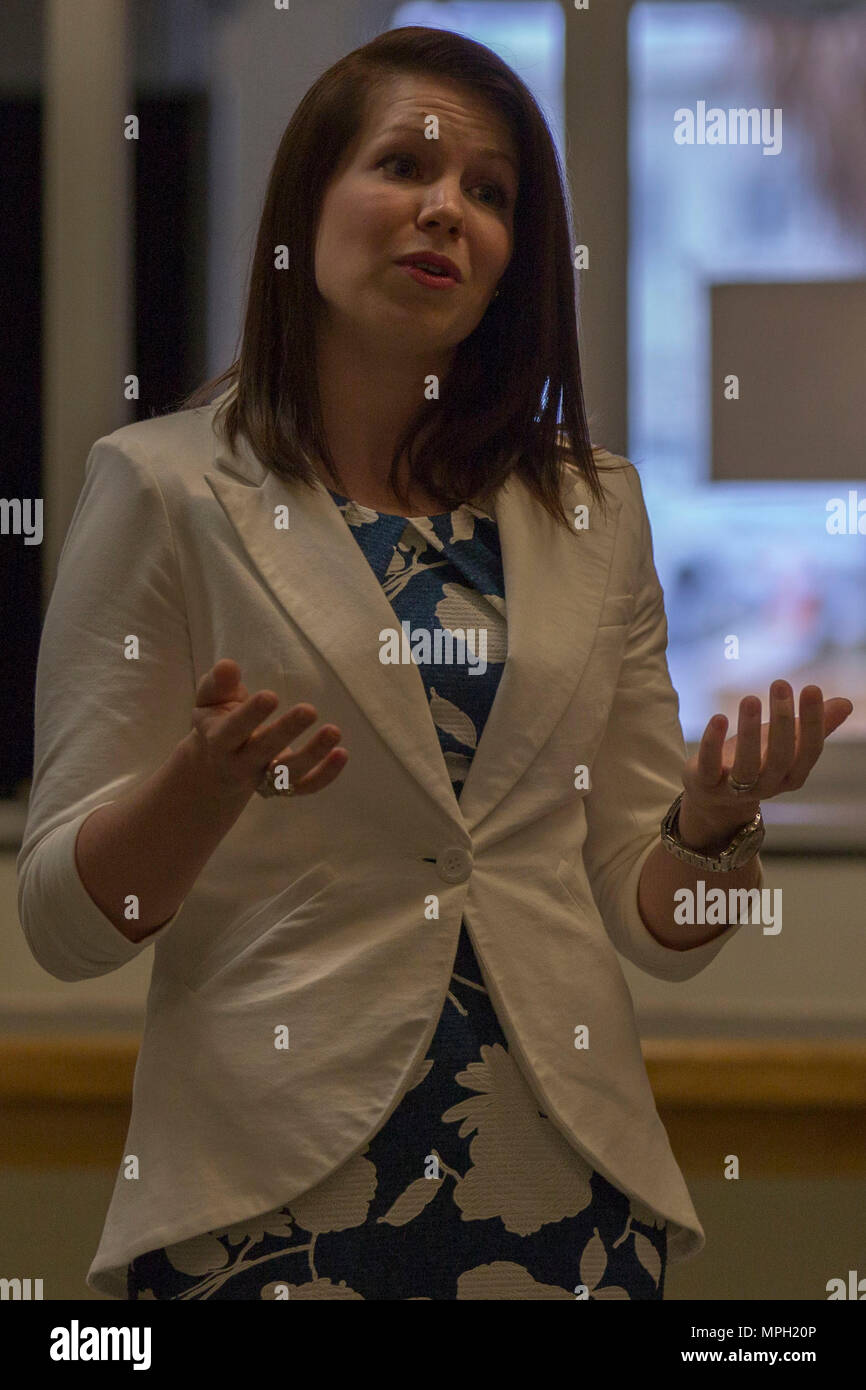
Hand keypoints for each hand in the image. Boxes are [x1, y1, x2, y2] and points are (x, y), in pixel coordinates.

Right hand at [186, 658, 347, 801]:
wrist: (217, 767)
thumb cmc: (216, 722)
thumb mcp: (209, 702)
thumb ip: (218, 685)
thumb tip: (228, 666)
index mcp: (219, 740)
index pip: (233, 730)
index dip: (250, 715)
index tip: (270, 696)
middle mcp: (241, 763)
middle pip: (263, 751)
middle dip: (286, 732)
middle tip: (309, 710)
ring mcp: (264, 778)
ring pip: (288, 773)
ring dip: (313, 754)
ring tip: (334, 731)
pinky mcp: (284, 786)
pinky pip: (305, 785)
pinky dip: (325, 775)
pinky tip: (342, 753)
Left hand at [679, 681, 853, 849]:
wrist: (716, 796)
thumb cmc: (758, 760)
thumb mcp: (787, 742)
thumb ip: (815, 726)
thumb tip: (847, 703)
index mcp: (793, 774)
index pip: (809, 750)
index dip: (812, 721)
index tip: (812, 688)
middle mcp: (768, 785)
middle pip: (780, 757)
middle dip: (782, 720)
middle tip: (780, 684)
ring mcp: (736, 789)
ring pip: (746, 766)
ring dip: (749, 732)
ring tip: (750, 699)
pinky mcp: (707, 784)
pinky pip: (710, 766)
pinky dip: (713, 743)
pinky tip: (719, 718)